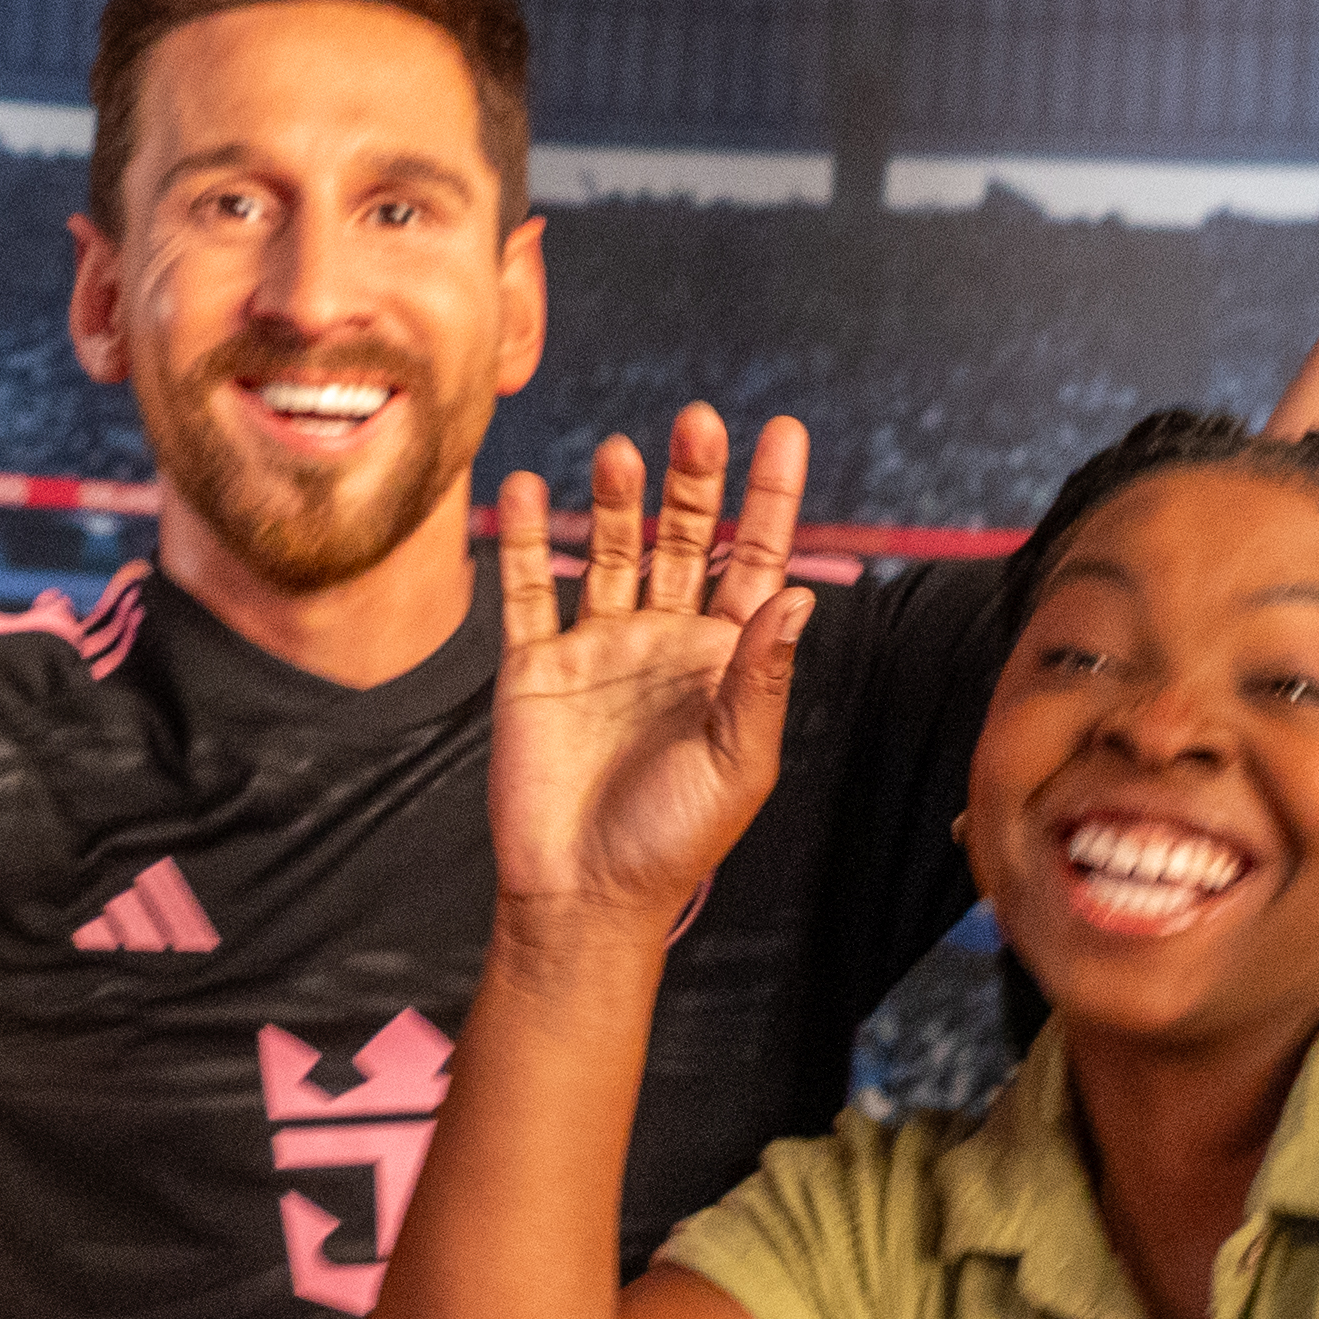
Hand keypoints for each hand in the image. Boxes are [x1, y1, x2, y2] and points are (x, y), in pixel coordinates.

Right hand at [486, 405, 813, 942]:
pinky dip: (522, 538)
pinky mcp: (536, 665)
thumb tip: (797, 595)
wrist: (582, 894)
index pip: (755, 558)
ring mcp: (599, 646)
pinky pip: (528, 589)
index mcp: (724, 660)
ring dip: (614, 499)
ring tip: (619, 453)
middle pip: (683, 538)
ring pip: (607, 549)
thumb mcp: (738, 762)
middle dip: (692, 481)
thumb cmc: (674, 840)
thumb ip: (761, 678)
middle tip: (696, 424)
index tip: (781, 431)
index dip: (770, 496)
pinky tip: (521, 487)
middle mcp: (664, 640)